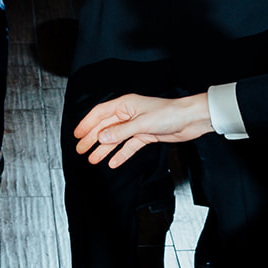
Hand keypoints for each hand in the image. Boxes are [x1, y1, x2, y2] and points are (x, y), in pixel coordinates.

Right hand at [73, 92, 213, 168]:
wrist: (190, 120)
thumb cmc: (169, 113)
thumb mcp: (142, 123)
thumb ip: (120, 132)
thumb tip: (101, 138)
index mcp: (125, 104)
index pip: (100, 113)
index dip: (86, 123)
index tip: (76, 134)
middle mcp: (129, 114)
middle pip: (105, 127)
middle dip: (92, 138)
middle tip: (80, 150)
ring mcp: (137, 125)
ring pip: (115, 138)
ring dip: (104, 149)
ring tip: (92, 159)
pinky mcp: (145, 135)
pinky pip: (129, 146)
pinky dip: (121, 154)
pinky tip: (113, 163)